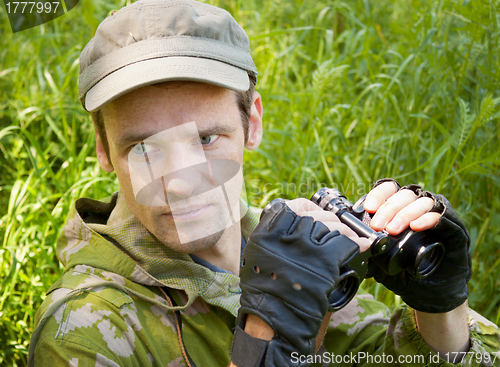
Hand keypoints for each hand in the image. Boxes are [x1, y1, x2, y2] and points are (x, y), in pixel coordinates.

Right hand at [231, 199, 364, 366]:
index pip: (292, 206)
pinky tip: (364, 245)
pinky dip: (358, 244)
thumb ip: (273, 237)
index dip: (309, 208)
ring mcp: (304, 246)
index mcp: (266, 232)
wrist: (273, 322)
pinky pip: (346, 243)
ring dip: (346, 232)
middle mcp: (284, 234)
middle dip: (331, 221)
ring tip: (353, 238)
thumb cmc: (265, 293)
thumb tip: (291, 223)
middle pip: (316, 216)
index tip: (316, 213)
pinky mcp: (323, 261)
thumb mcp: (258, 257)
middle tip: (339, 229)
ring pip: (333, 227)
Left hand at [363, 179, 471, 312]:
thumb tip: (350, 249)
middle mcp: (418, 208)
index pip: (390, 190)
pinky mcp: (454, 228)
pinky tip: (417, 226)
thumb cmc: (405, 274)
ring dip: (405, 213)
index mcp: (400, 210)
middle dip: (388, 208)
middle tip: (377, 226)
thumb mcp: (380, 263)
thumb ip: (368, 253)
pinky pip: (443, 215)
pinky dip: (428, 218)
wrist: (430, 294)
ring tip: (393, 229)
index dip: (379, 194)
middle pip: (404, 195)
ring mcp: (437, 216)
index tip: (368, 207)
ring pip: (422, 201)